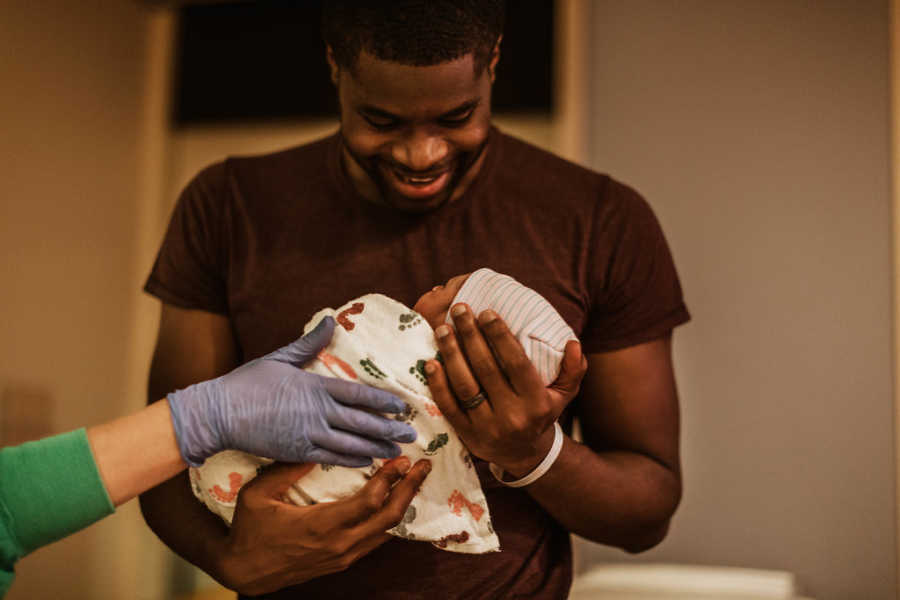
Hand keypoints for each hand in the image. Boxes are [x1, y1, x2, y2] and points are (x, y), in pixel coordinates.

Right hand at [168, 317, 416, 465]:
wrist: (218, 413)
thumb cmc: (248, 383)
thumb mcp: (281, 357)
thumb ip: (309, 343)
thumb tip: (331, 320)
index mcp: (315, 386)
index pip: (358, 394)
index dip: (383, 402)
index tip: (402, 407)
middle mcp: (317, 411)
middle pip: (361, 421)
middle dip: (388, 429)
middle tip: (411, 435)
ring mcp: (307, 433)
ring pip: (350, 442)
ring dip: (376, 447)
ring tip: (396, 451)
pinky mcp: (296, 451)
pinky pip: (330, 457)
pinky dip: (351, 459)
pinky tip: (367, 462)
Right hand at [214, 457, 430, 594]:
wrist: (244, 571)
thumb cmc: (250, 529)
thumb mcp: (259, 493)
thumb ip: (287, 468)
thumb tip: (318, 443)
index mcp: (321, 525)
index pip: (370, 502)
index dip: (391, 479)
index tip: (402, 458)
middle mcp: (340, 543)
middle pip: (390, 517)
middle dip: (410, 489)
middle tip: (423, 465)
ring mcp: (344, 556)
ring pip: (388, 531)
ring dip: (405, 503)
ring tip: (415, 479)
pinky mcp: (344, 561)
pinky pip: (377, 540)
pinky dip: (391, 519)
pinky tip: (396, 502)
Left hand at [426, 305, 586, 476]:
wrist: (524, 455)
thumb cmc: (541, 413)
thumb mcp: (563, 394)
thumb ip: (573, 369)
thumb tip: (573, 344)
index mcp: (536, 403)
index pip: (516, 363)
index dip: (500, 336)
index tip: (487, 312)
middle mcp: (512, 416)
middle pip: (486, 369)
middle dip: (471, 336)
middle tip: (460, 311)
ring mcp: (487, 427)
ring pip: (465, 385)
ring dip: (451, 354)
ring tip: (443, 329)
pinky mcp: (467, 435)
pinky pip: (448, 406)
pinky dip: (438, 383)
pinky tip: (431, 361)